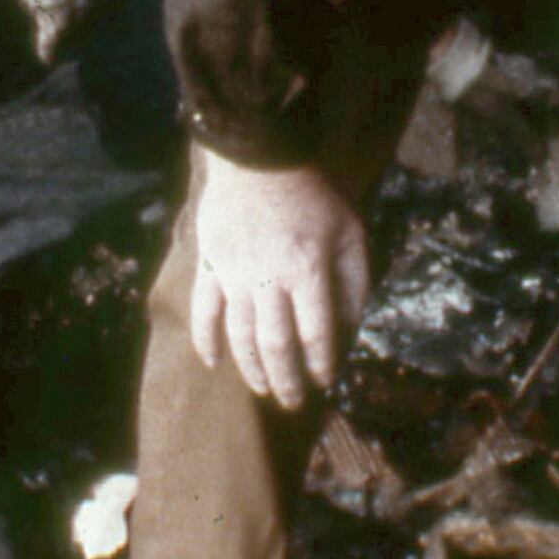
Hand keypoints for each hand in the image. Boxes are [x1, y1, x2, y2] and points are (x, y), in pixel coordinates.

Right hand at [188, 156, 370, 407]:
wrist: (258, 156)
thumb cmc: (312, 194)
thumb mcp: (350, 233)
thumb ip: (354, 281)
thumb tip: (352, 325)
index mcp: (308, 271)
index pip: (317, 333)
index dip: (322, 364)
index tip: (326, 381)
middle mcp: (270, 279)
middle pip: (277, 344)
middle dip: (287, 379)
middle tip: (293, 402)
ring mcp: (235, 274)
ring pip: (241, 334)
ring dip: (253, 368)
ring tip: (264, 389)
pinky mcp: (210, 264)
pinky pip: (204, 310)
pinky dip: (206, 340)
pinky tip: (214, 363)